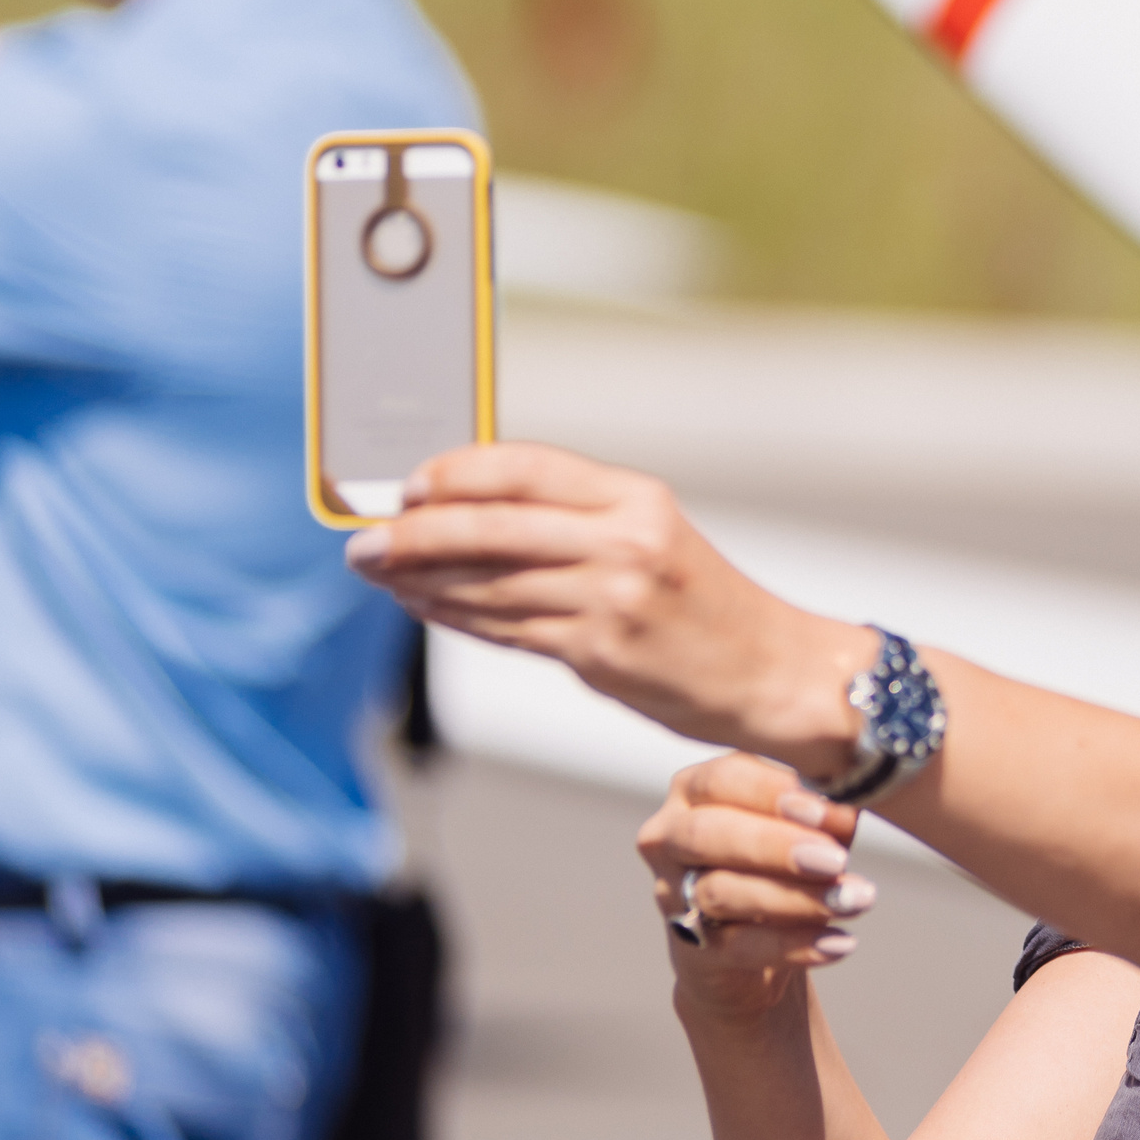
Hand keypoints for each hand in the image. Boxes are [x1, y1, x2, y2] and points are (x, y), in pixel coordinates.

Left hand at [345, 442, 867, 770]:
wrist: (774, 672)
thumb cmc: (708, 609)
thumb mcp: (656, 538)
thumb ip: (577, 522)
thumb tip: (472, 512)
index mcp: (638, 498)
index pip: (525, 467)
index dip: (455, 472)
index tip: (407, 486)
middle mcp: (625, 541)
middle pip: (493, 525)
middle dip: (415, 533)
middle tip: (366, 541)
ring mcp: (612, 599)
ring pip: (489, 583)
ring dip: (422, 581)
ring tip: (382, 575)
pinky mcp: (600, 652)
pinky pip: (507, 630)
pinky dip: (457, 618)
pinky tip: (428, 608)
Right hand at [639, 753, 875, 1021]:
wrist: (756, 945)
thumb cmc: (784, 864)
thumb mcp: (807, 828)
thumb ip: (823, 812)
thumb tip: (852, 805)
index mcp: (696, 790)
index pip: (724, 778)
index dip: (773, 793)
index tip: (827, 810)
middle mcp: (670, 838)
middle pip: (707, 833)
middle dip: (775, 845)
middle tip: (836, 860)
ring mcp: (673, 897)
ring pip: (723, 892)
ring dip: (795, 898)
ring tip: (854, 901)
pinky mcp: (692, 952)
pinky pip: (740, 947)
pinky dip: (795, 945)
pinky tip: (839, 942)